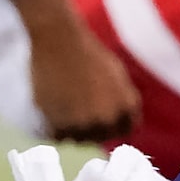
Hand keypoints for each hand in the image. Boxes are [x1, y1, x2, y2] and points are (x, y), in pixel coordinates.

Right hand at [28, 16, 141, 145]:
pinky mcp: (59, 126)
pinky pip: (58, 136)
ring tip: (63, 105)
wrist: (59, 42)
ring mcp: (84, 125)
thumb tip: (123, 120)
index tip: (100, 117)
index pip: (125, 129)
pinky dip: (53, 127)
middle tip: (76, 109)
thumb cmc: (87, 52)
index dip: (112, 124)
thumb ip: (122, 99)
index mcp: (127, 105)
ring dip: (71, 128)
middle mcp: (109, 119)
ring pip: (78, 139)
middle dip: (91, 128)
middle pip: (100, 137)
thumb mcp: (117, 75)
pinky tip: (52, 108)